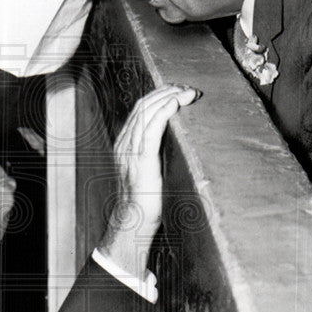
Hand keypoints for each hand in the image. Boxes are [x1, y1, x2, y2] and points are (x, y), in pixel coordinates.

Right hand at [99, 84, 200, 278]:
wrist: (133, 223)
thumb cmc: (144, 202)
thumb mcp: (147, 172)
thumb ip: (153, 155)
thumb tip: (173, 145)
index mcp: (124, 144)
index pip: (140, 110)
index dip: (159, 96)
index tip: (179, 91)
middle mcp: (124, 144)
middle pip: (143, 105)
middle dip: (166, 91)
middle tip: (187, 88)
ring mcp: (131, 151)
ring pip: (147, 112)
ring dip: (169, 97)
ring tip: (188, 92)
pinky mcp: (141, 160)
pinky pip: (151, 128)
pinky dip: (164, 111)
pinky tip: (176, 103)